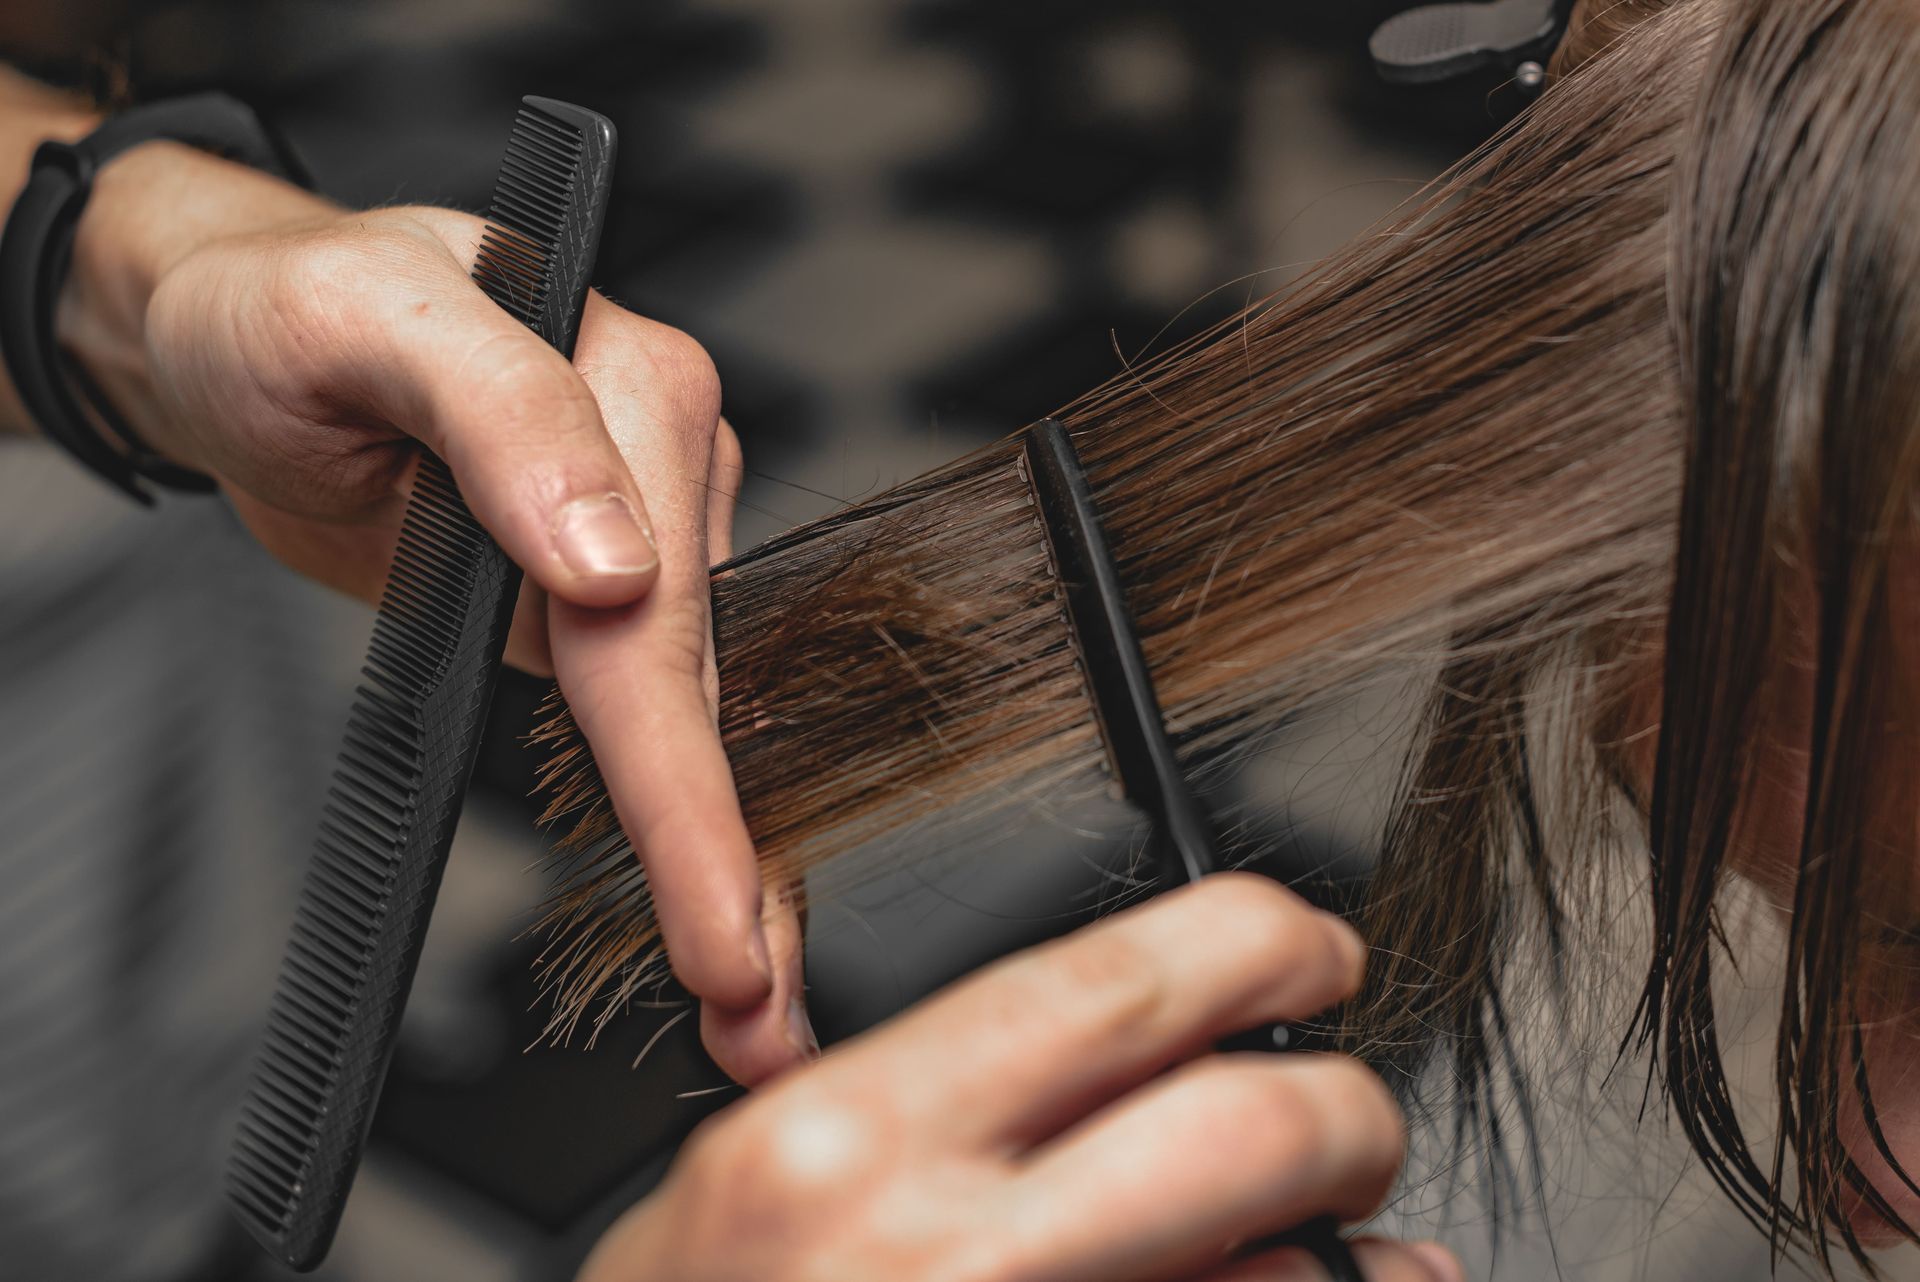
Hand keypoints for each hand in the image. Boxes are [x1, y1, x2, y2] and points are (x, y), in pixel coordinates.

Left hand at [54, 139, 807, 1082]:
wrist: (231, 334)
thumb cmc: (283, 313)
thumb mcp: (364, 320)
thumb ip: (505, 417)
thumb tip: (616, 562)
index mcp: (633, 387)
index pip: (668, 614)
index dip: (691, 784)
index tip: (720, 919)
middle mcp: (662, 463)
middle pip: (702, 689)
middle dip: (732, 862)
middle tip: (754, 1011)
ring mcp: (642, 529)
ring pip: (693, 716)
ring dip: (726, 860)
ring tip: (743, 989)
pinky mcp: (602, 588)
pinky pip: (651, 709)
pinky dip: (683, 815)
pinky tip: (708, 891)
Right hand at [579, 877, 1459, 1281]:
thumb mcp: (759, 1183)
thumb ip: (937, 1110)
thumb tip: (1135, 1059)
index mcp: (844, 1143)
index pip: (1108, 984)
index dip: (1255, 945)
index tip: (1303, 951)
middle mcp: (937, 1256)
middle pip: (1244, 1129)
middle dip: (1348, 1112)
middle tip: (1352, 1120)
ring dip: (1342, 1266)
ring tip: (1337, 1255)